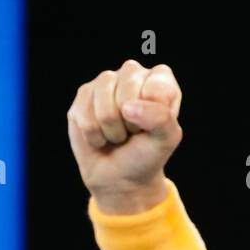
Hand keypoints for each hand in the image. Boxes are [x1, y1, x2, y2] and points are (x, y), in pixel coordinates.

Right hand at [67, 60, 183, 212]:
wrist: (121, 176)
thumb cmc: (147, 153)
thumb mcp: (166, 139)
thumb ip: (161, 118)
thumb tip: (127, 107)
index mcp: (159, 79)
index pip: (155, 87)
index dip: (153, 114)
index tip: (153, 126)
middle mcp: (132, 73)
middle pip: (127, 92)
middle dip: (130, 123)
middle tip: (133, 132)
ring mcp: (105, 82)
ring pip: (103, 105)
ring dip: (111, 130)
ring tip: (117, 134)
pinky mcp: (83, 95)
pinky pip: (84, 115)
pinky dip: (93, 134)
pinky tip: (100, 135)